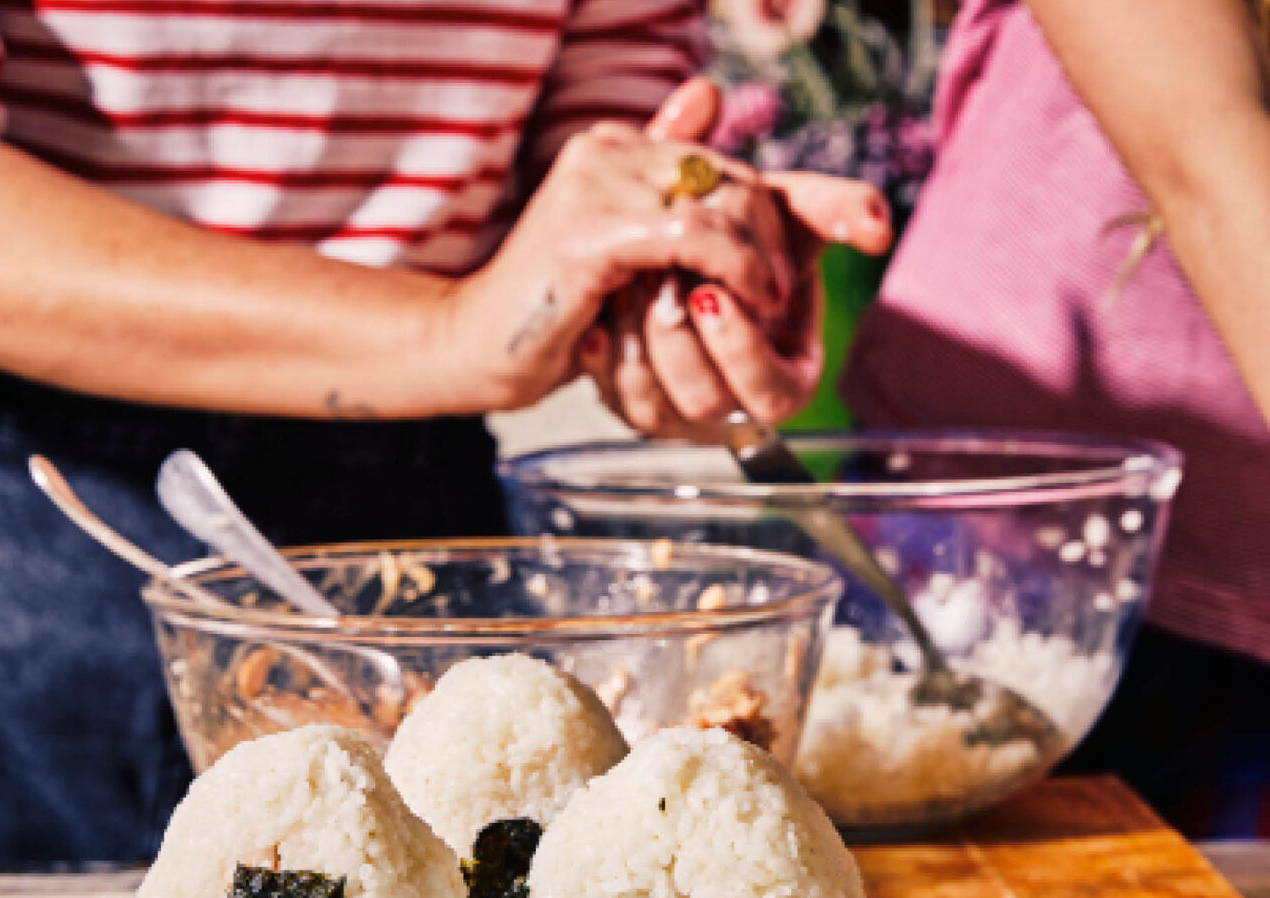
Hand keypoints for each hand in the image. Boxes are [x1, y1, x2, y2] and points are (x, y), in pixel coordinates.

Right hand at [447, 120, 799, 410]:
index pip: (727, 160)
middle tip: (785, 290)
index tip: (874, 228)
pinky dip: (733, 267)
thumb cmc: (557, 308)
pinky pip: (690, 236)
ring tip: (768, 302)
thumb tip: (706, 95)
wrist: (478, 346)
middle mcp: (605, 151)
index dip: (806, 194)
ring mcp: (594, 186)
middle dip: (780, 234)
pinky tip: (747, 300)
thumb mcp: (630, 255)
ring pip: (721, 202)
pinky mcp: (589, 235)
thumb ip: (671, 191)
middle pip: (734, 177)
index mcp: (616, 148)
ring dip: (760, 256)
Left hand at [580, 79, 894, 436]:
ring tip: (628, 283)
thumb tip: (879, 223)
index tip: (712, 295)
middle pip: (707, 401)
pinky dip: (605, 354)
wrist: (663, 239)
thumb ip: (831, 210)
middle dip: (682, 340)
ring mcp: (677, 409)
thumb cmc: (734, 233)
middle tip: (660, 281)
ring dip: (640, 339)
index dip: (742, 350)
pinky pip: (613, 399)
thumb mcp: (782, 213)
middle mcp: (731, 401)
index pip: (775, 394)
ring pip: (654, 406)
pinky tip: (599, 315)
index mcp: (783, 373)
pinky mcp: (631, 403)